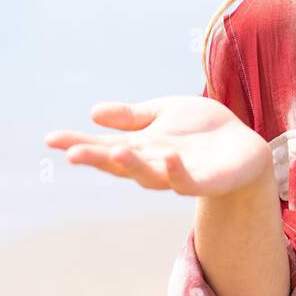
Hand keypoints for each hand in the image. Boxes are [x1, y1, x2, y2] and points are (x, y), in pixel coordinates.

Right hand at [43, 96, 271, 197]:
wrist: (244, 145)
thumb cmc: (201, 130)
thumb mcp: (164, 114)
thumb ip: (132, 117)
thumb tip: (93, 113)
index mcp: (141, 147)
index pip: (104, 146)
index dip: (78, 143)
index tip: (51, 138)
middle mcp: (154, 164)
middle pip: (121, 165)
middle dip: (97, 159)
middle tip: (72, 153)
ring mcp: (178, 175)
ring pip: (150, 176)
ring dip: (133, 166)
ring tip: (116, 152)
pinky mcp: (206, 182)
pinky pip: (188, 182)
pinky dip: (177, 172)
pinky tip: (168, 157)